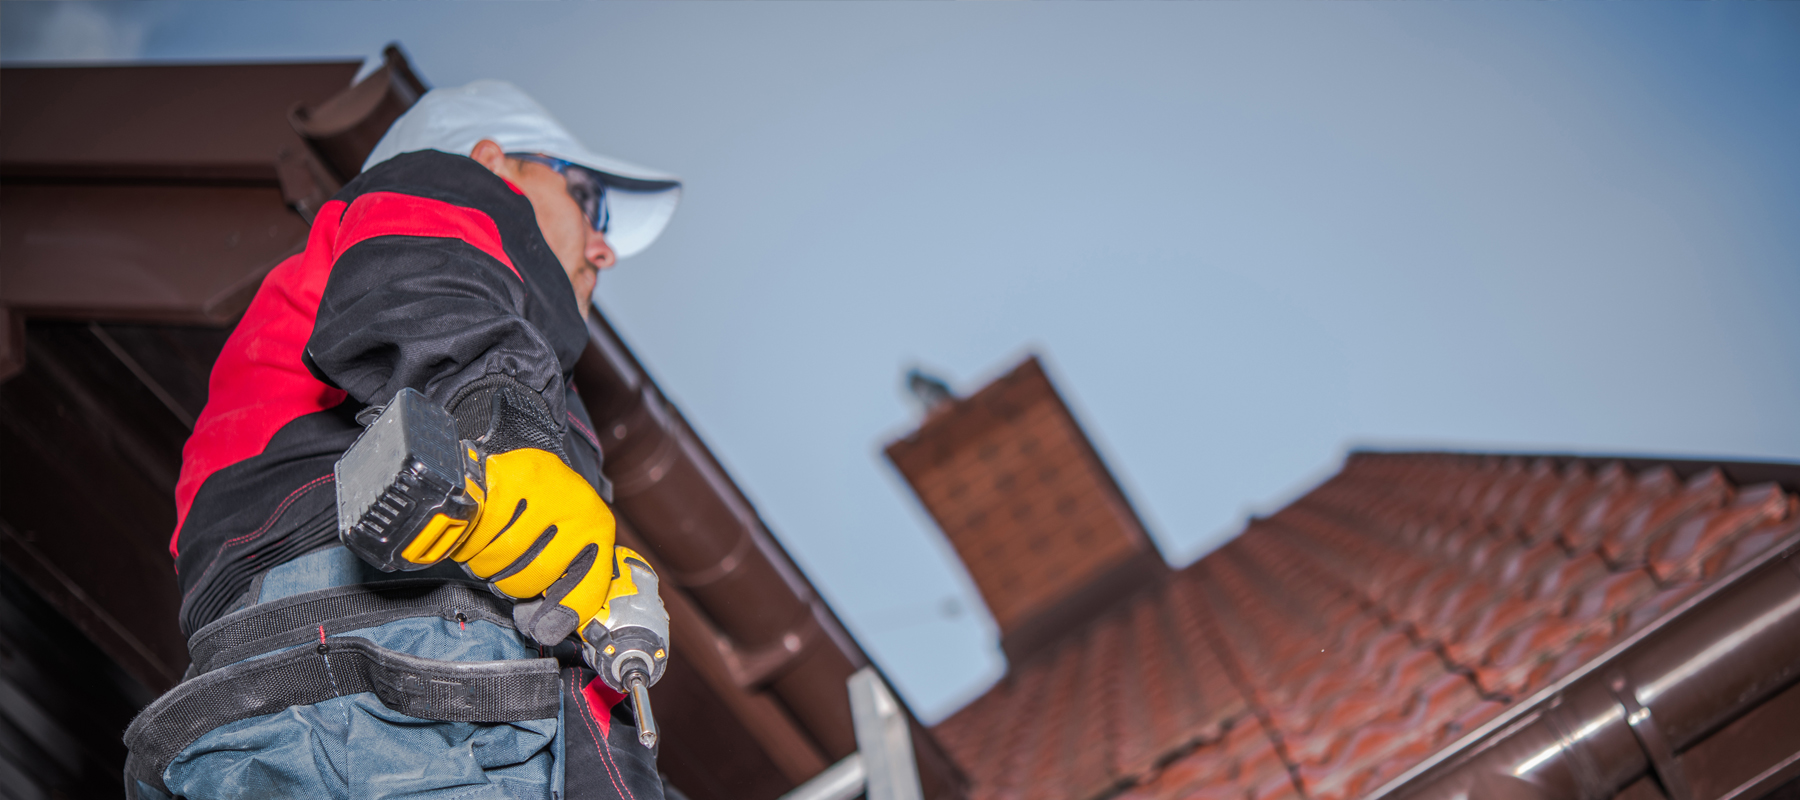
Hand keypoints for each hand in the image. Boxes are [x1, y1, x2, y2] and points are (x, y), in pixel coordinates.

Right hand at [450, 447, 617, 644]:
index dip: (563, 614)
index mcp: (598, 528)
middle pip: (534, 577)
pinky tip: (476, 533)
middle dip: (512, 584)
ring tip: (490, 551)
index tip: (545, 629)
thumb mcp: (566, 540)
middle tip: (505, 572)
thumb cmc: (543, 509)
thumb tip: (546, 629)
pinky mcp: (510, 478)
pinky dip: (470, 542)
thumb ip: (564, 580)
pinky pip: (480, 532)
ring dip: (486, 565)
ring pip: (502, 557)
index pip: (587, 587)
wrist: (520, 456)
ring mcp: (545, 490)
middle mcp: (578, 507)